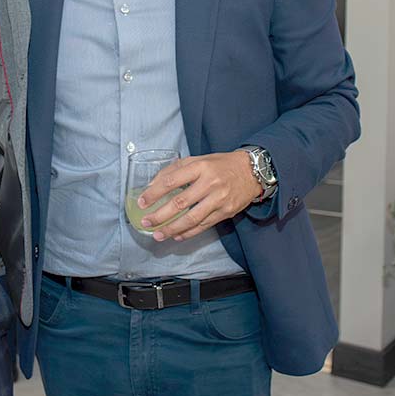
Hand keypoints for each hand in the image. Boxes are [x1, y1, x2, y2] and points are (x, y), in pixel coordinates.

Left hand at [138, 151, 260, 241]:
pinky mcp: (226, 212)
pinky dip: (189, 233)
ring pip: (191, 218)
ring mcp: (219, 199)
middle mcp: (209, 183)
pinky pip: (204, 225)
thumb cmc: (221, 165)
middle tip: (146, 222)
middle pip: (180, 203)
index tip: (142, 202)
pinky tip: (177, 236)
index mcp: (199, 167)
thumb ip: (174, 170)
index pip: (171, 181)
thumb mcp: (198, 160)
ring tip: (158, 235)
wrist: (252, 172)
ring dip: (172, 229)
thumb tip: (153, 186)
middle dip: (160, 215)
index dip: (154, 193)